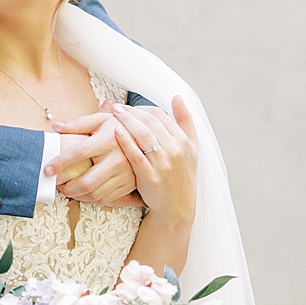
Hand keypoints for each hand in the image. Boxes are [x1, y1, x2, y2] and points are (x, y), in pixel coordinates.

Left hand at [47, 112, 142, 206]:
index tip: (47, 170)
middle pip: (86, 182)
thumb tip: (56, 127)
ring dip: (78, 196)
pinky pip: (107, 198)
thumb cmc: (122, 125)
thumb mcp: (102, 119)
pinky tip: (83, 194)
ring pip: (96, 193)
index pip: (78, 153)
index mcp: (107, 140)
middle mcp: (117, 159)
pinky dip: (92, 199)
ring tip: (68, 190)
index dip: (60, 163)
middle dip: (67, 187)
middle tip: (57, 185)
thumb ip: (79, 123)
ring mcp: (125, 174)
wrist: (151, 136)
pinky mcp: (130, 184)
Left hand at [103, 97, 198, 226]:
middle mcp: (175, 150)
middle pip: (150, 122)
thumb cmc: (182, 175)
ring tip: (113, 113)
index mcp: (184, 141)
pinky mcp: (151, 177)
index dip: (143, 108)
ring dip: (127, 121)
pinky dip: (126, 141)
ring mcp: (163, 164)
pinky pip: (136, 155)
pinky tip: (115, 131)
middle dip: (132, 112)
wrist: (177, 207)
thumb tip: (177, 97)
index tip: (130, 106)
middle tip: (117, 107)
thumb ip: (185, 121)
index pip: (161, 115)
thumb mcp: (192, 147)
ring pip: (143, 135)